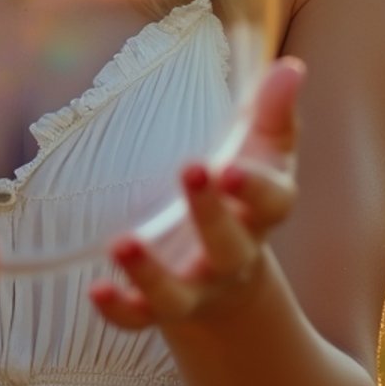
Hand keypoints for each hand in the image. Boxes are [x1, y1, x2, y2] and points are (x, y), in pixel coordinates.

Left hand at [89, 56, 303, 328]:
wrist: (229, 275)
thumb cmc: (243, 188)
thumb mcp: (263, 150)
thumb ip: (273, 110)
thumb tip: (290, 67)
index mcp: (262, 214)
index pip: (271, 203)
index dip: (254, 188)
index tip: (230, 165)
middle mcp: (233, 256)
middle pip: (228, 245)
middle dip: (210, 213)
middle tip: (191, 171)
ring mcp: (196, 287)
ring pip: (178, 294)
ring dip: (150, 274)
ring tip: (121, 243)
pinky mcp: (162, 307)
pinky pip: (140, 318)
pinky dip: (119, 310)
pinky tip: (94, 291)